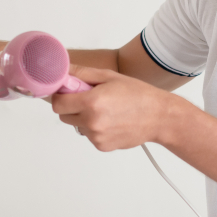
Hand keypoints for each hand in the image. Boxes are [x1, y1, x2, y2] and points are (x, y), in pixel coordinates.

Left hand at [50, 65, 176, 151]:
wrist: (159, 117)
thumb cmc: (138, 94)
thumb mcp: (109, 77)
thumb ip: (82, 74)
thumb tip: (62, 70)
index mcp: (91, 102)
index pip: (58, 104)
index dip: (60, 96)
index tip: (68, 92)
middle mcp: (91, 122)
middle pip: (63, 116)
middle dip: (71, 107)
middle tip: (89, 99)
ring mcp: (96, 137)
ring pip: (77, 126)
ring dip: (83, 118)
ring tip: (105, 111)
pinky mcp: (102, 146)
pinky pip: (89, 135)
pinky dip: (95, 129)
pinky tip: (111, 121)